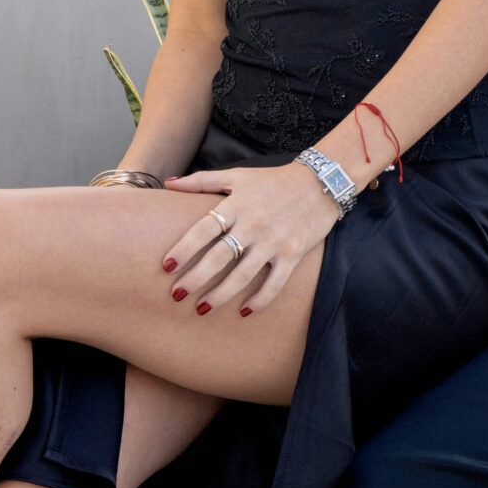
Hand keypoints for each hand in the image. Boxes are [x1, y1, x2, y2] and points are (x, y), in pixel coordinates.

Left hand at [159, 162, 342, 317]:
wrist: (321, 182)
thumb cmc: (274, 180)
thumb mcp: (237, 175)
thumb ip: (202, 181)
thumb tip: (168, 183)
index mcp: (237, 205)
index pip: (203, 229)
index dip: (184, 249)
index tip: (167, 267)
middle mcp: (253, 224)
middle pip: (219, 257)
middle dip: (195, 278)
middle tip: (176, 295)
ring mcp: (274, 241)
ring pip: (243, 275)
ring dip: (220, 295)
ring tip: (201, 309)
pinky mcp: (293, 254)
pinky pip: (274, 283)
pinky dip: (260, 299)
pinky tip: (244, 311)